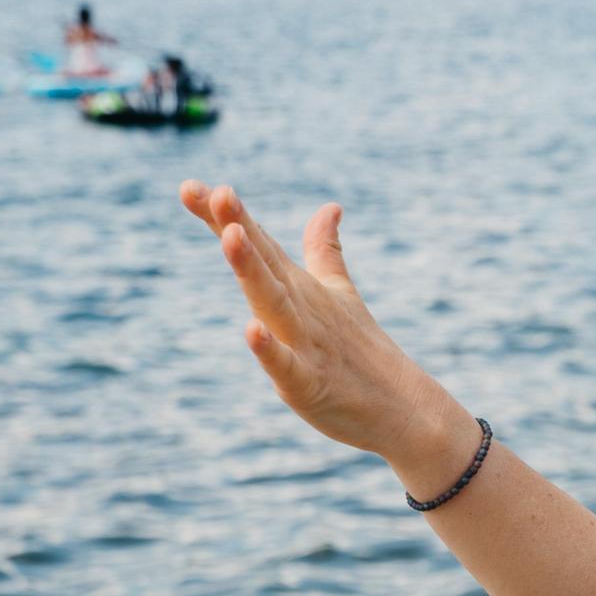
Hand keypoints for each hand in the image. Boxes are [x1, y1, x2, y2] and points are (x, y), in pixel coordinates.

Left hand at [180, 184, 460, 470]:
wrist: (407, 409)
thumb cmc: (364, 353)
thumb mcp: (339, 294)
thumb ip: (325, 251)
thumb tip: (329, 207)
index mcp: (300, 288)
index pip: (259, 243)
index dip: (224, 216)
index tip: (189, 187)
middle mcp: (302, 308)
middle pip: (264, 263)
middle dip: (238, 228)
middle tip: (219, 193)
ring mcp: (307, 345)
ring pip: (274, 302)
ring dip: (252, 270)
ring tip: (231, 237)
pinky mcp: (311, 385)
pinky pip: (287, 366)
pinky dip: (270, 350)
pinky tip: (252, 330)